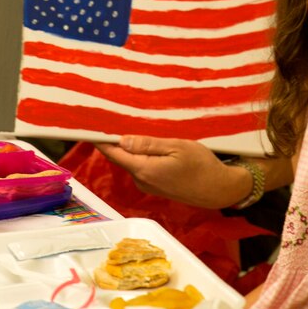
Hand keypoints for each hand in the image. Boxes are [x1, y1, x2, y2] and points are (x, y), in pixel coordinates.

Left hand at [95, 135, 244, 208]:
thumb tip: (122, 141)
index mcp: (145, 169)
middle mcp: (141, 180)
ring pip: (130, 161)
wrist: (220, 190)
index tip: (87, 126)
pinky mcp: (155, 186)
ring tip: (125, 125)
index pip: (113, 153)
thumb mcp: (176, 147)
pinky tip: (143, 143)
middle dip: (112, 140)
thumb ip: (148, 145)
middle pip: (120, 157)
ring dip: (126, 147)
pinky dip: (137, 155)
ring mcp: (148, 185)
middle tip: (107, 118)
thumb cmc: (202, 165)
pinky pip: (140, 167)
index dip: (99, 140)